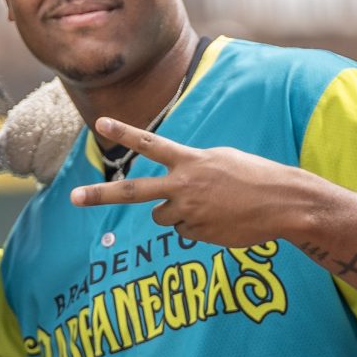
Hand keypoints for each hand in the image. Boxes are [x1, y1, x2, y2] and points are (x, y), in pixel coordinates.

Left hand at [70, 120, 318, 247]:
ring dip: (175, 214)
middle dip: (100, 194)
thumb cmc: (255, 177)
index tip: (100, 121)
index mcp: (190, 161)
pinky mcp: (197, 234)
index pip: (150, 143)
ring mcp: (188, 213)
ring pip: (161, 217)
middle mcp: (183, 186)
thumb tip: (167, 197)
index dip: (124, 132)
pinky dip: (197, 228)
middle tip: (73, 197)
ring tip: (208, 206)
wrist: (283, 204)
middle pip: (133, 192)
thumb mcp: (221, 161)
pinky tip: (221, 221)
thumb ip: (190, 170)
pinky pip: (184, 233)